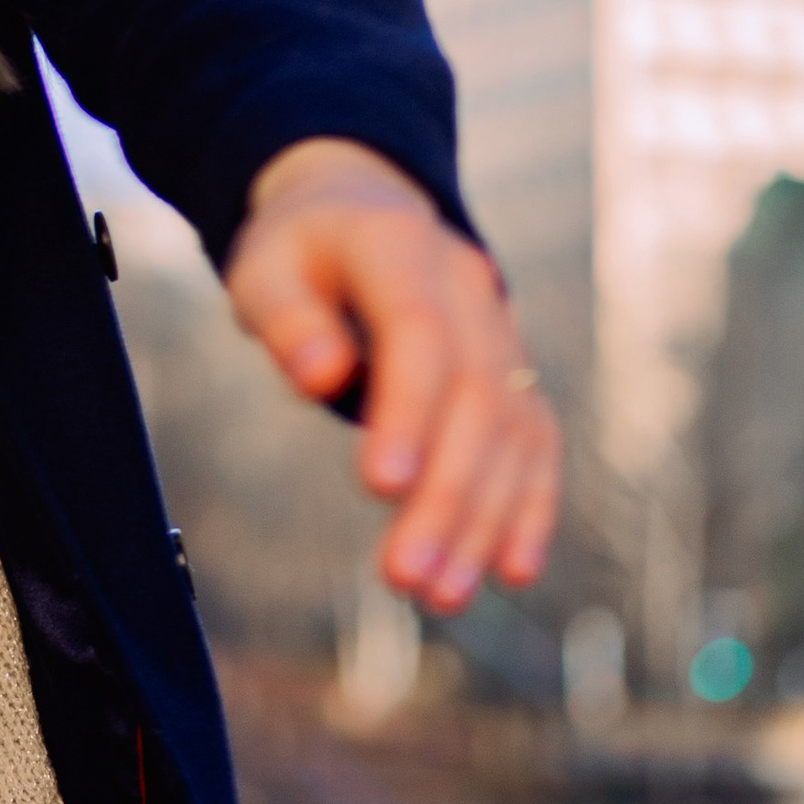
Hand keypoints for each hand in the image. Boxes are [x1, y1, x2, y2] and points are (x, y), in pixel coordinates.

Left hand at [223, 137, 559, 610]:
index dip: (407, 412)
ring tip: (441, 596)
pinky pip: (537, 441)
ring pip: (513, 430)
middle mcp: (469, 291)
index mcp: (402, 248)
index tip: (379, 487)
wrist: (363, 208)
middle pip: (474, 397)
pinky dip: (529, 505)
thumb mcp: (266, 266)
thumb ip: (287, 318)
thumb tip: (322, 376)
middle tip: (406, 578)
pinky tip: (510, 570)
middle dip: (447, 494)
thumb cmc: (300, 251)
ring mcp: (502, 333)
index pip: (419, 335)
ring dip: (484, 518)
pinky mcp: (514, 375)